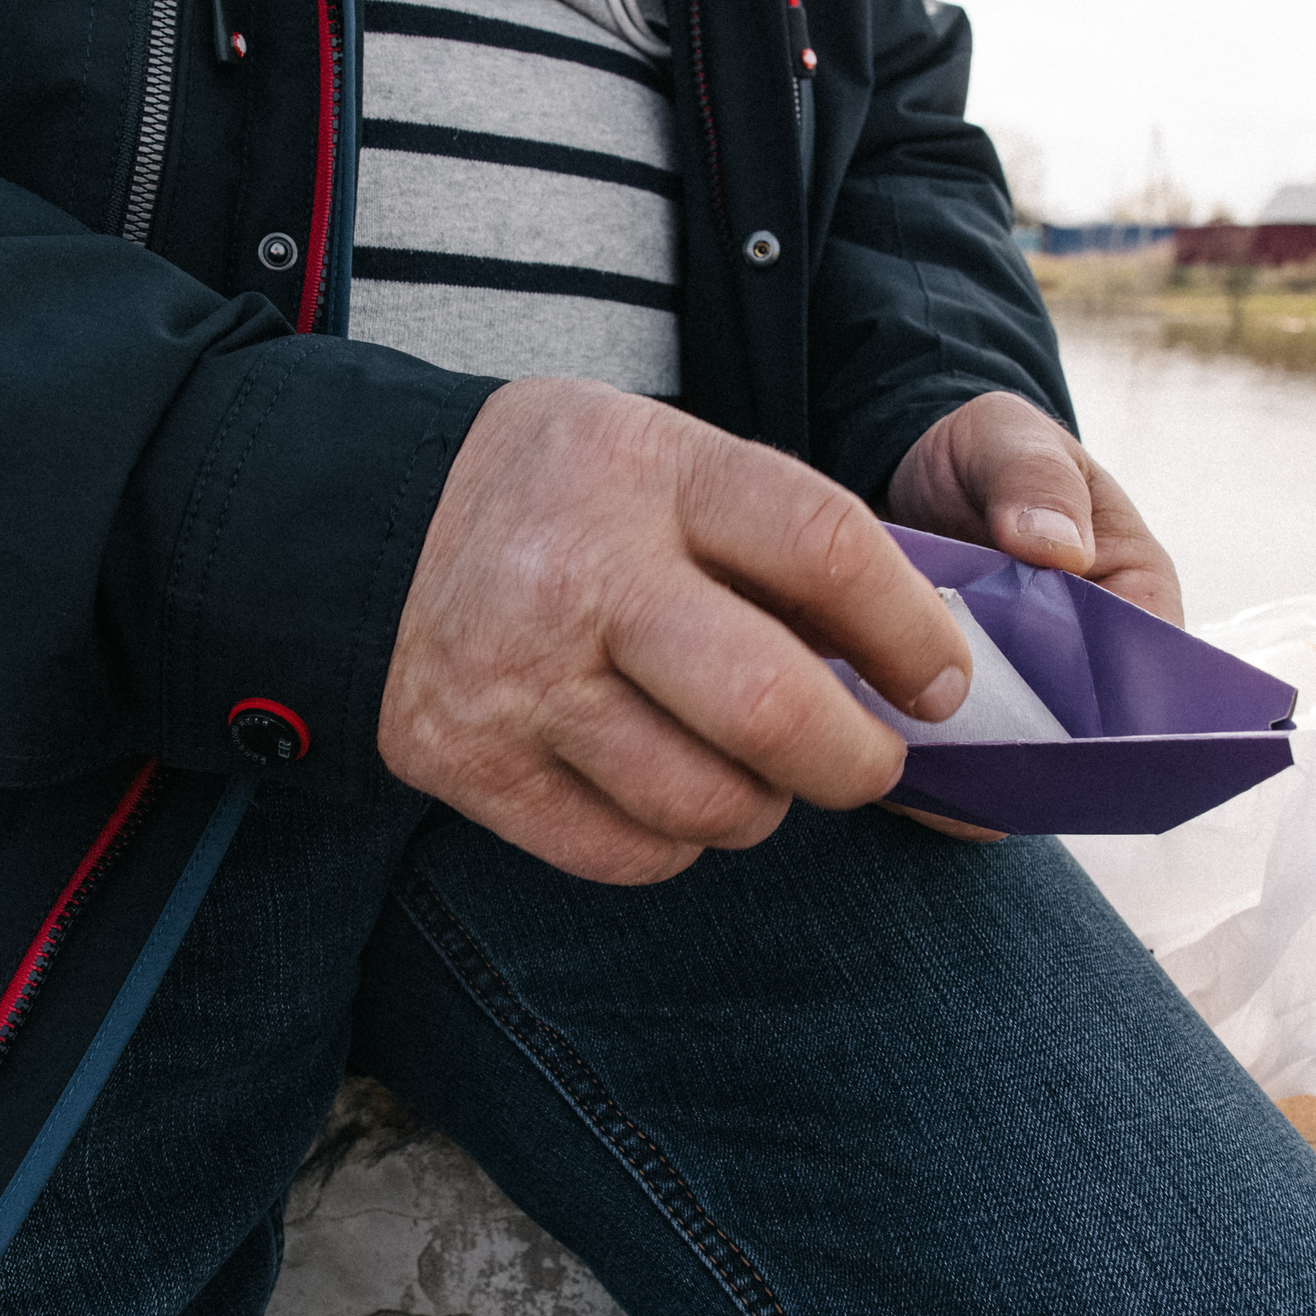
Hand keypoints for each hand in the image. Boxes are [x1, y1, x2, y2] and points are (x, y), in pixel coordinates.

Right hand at [380, 379, 973, 883]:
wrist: (372, 527)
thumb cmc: (572, 500)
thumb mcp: (673, 461)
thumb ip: (783, 546)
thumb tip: (925, 675)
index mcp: (652, 470)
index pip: (825, 549)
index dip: (912, 634)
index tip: (943, 681)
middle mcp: (579, 572)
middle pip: (768, 707)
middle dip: (856, 761)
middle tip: (872, 762)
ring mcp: (516, 676)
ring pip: (706, 803)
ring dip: (761, 807)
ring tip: (750, 767)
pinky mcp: (467, 761)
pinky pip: (628, 854)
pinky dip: (674, 840)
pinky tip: (661, 784)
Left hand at [879, 390, 1181, 841]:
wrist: (911, 472)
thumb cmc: (984, 454)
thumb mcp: (1008, 440)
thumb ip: (1034, 480)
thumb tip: (1059, 547)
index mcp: (1135, 592)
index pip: (1144, 674)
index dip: (1108, 716)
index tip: (1052, 733)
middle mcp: (1093, 658)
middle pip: (1082, 735)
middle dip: (1034, 757)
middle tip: (975, 764)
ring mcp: (1032, 692)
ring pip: (1018, 759)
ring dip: (975, 771)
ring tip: (921, 769)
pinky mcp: (966, 712)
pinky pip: (958, 759)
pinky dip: (927, 767)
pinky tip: (884, 760)